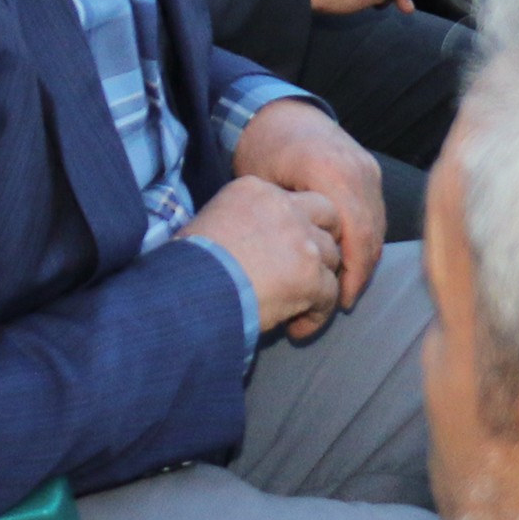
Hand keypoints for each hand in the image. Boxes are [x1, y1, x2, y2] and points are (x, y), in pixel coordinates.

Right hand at [182, 176, 341, 335]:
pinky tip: (296, 329)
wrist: (187, 293)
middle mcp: (284, 207)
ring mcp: (301, 240)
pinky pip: (329, 294)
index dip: (293, 226)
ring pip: (332, 256)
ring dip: (319, 281)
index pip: (292, 199)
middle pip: (327, 215)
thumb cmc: (186, 266)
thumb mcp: (207, 224)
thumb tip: (253, 247)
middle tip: (307, 269)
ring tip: (297, 306)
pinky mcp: (310, 275)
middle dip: (322, 240)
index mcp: (256, 190)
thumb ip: (240, 223)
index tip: (280, 252)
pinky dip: (316, 315)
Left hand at [231, 95, 385, 312]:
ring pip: (378, 225)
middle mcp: (358, 170)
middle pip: (371, 233)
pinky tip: (349, 260)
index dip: (351, 273)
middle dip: (360, 272)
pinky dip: (366, 238)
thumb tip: (300, 272)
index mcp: (331, 173)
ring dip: (365, 258)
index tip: (337, 302)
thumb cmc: (262, 153)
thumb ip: (289, 225)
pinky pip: (375, 212)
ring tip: (346, 288)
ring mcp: (368, 168)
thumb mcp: (264, 188)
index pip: (355, 235)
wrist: (278, 115)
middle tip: (342, 303)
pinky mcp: (370, 170)